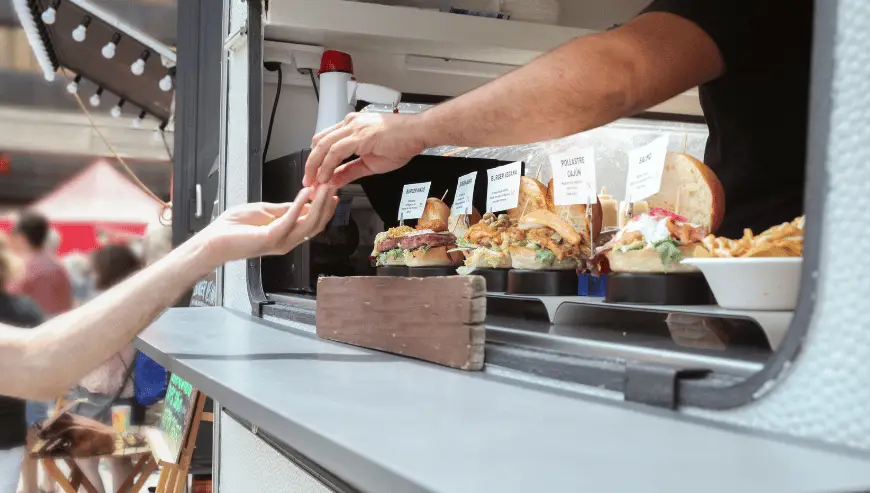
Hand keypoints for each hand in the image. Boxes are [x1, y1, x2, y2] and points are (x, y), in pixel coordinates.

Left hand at [197, 187, 338, 264]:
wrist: (214, 240)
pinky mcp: (271, 238)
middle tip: (332, 186)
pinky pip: (291, 219)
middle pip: (316, 224)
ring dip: (318, 203)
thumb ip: (285, 208)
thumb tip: (305, 201)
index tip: (331, 191)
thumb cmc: (233, 228)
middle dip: (326, 204)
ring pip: (309, 223)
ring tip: (324, 187)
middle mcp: (287, 241)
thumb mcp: (265, 211)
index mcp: (286, 235)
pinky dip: (300, 204)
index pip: (313, 223)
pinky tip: (306, 192)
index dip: (325, 207)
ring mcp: (281, 241)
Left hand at [304, 112, 425, 187]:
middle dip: (310, 164)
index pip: (325, 141)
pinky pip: (336, 151)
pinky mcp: (360, 135)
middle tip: (307, 182)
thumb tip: (334, 181)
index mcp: (351, 127)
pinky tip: (326, 177)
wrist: (419, 133)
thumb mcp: (370, 163)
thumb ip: (350, 171)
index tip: (313, 176)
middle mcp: (349, 123)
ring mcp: (354, 127)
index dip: (315, 159)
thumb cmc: (402, 143)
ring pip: (324, 146)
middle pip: (319, 142)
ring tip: (313, 182)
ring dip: (315, 166)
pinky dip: (327, 165)